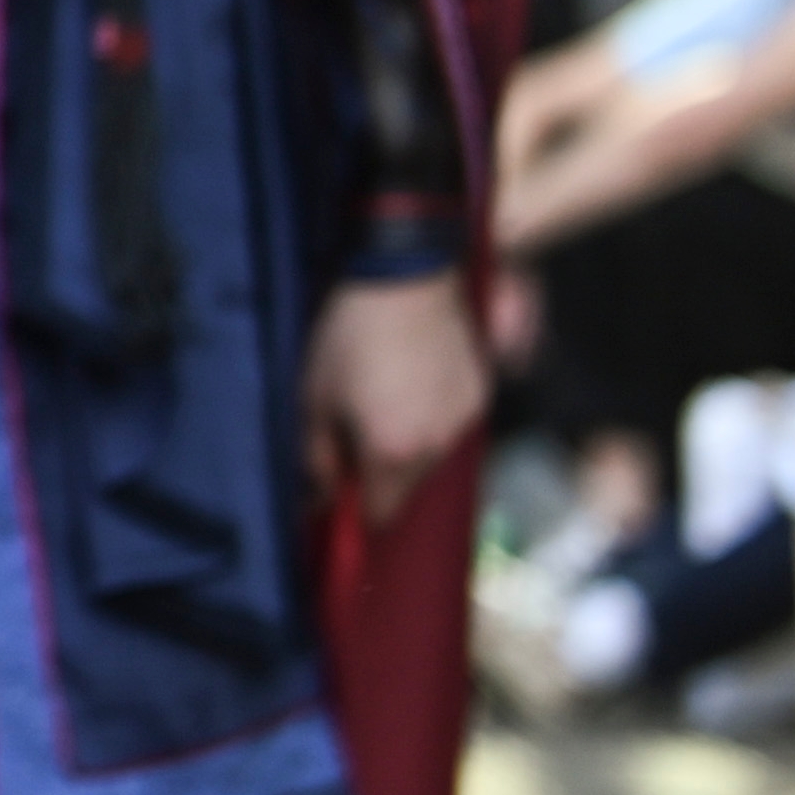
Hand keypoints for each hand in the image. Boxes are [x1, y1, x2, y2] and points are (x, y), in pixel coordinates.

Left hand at [306, 270, 489, 528]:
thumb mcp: (314, 398)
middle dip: (380, 475)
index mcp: (392, 453)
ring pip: (432, 455)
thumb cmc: (348, 338)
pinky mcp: (480, 393)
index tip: (340, 497)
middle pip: (408, 486)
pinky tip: (409, 386)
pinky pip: (452, 424)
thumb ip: (316, 457)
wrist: (404, 282)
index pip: (381, 512)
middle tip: (351, 435)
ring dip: (408, 446)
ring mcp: (464, 419)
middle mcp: (437, 445)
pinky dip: (431, 418)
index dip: (358, 511)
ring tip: (380, 401)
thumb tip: (318, 498)